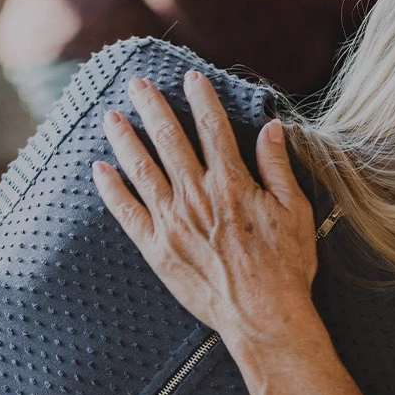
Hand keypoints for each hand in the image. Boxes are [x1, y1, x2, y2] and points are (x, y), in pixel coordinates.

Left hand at [91, 72, 318, 346]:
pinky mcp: (157, 249)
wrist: (264, 317)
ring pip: (141, 169)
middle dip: (152, 107)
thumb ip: (277, 166)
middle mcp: (196, 196)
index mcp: (232, 183)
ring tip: (111, 115)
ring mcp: (172, 222)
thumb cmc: (286, 266)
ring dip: (125, 139)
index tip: (191, 78)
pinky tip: (100, 169)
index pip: (212, 127)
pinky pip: (127, 212)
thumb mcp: (295, 210)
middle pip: (169, 139)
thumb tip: (270, 128)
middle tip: (137, 84)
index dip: (201, 99)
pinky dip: (111, 189)